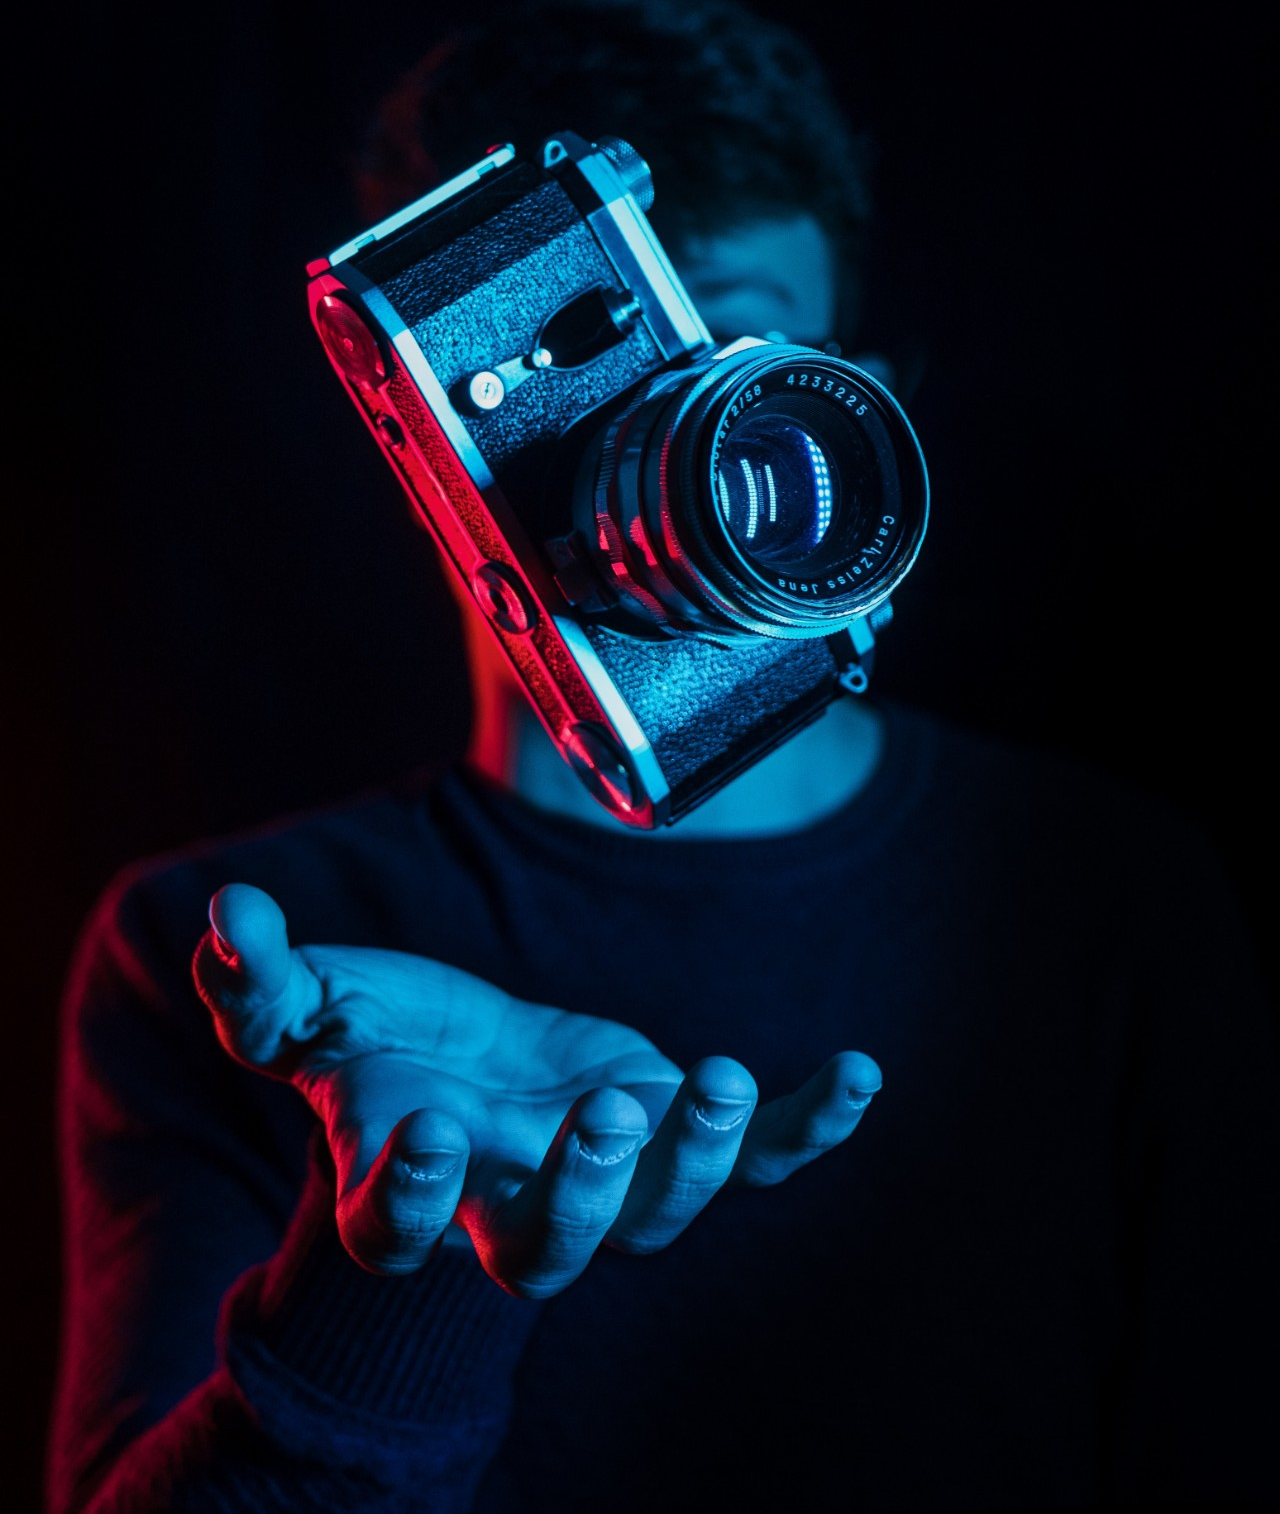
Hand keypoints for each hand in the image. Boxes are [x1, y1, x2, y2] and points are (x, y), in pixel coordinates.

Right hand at [194, 882, 880, 1298]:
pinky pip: (750, 1162)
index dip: (403, 1195)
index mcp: (403, 1179)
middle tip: (607, 1114)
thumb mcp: (305, 1006)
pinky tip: (860, 1077)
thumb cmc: (371, 1044)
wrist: (452, 1071)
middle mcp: (506, 1200)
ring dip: (692, 1159)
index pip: (393, 1228)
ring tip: (716, 1083)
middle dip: (581, 1193)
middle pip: (546, 1251)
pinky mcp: (667, 1137)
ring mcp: (599, 1178)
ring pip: (651, 1214)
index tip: (423, 1128)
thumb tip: (229, 910)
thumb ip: (262, 977)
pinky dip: (805, 1129)